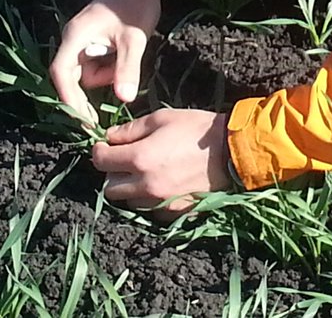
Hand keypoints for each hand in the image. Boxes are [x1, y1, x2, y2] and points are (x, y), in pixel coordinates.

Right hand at [50, 0, 183, 122]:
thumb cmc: (136, 4)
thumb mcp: (134, 38)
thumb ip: (128, 68)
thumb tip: (125, 99)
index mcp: (75, 36)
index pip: (62, 74)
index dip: (70, 99)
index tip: (85, 121)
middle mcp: (74, 39)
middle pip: (76, 76)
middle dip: (100, 82)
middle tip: (124, 86)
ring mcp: (83, 40)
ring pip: (90, 72)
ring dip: (110, 72)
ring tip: (130, 50)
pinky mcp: (94, 41)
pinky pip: (98, 63)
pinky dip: (113, 64)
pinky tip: (127, 49)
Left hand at [92, 109, 230, 215]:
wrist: (232, 151)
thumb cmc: (197, 129)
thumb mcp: (162, 118)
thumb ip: (131, 129)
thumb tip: (110, 137)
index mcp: (140, 159)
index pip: (101, 161)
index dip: (99, 151)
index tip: (104, 145)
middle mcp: (145, 185)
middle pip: (109, 187)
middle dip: (113, 172)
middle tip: (125, 158)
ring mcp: (159, 202)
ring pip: (128, 201)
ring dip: (130, 187)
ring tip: (145, 171)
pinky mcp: (174, 212)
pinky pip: (150, 209)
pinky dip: (149, 198)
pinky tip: (162, 183)